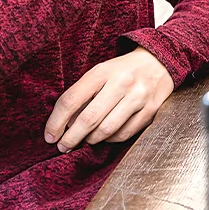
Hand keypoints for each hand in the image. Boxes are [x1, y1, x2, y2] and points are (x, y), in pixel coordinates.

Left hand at [45, 48, 173, 151]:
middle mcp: (121, 83)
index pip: (71, 99)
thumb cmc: (122, 71)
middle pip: (89, 119)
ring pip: (106, 130)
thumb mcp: (100, 73)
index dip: (56, 122)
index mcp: (102, 71)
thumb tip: (64, 125)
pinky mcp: (150, 111)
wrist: (159, 62)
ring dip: (90, 140)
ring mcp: (138, 98)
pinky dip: (110, 139)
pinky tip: (104, 136)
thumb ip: (82, 95)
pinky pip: (124, 134)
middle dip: (71, 138)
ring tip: (84, 140)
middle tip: (62, 147)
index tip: (49, 136)